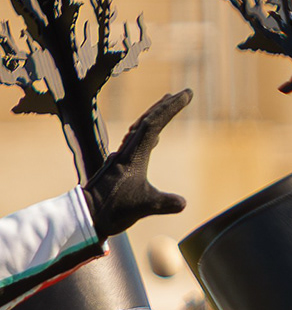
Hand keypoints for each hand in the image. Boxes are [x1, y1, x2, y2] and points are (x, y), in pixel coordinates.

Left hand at [86, 90, 188, 240]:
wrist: (86, 216)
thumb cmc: (112, 210)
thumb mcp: (143, 207)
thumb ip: (165, 203)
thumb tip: (182, 203)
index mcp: (133, 156)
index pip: (154, 124)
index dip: (171, 108)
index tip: (186, 94)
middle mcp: (127, 151)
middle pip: (146, 120)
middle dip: (165, 105)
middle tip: (182, 93)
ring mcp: (123, 158)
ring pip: (140, 129)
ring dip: (155, 115)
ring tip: (167, 105)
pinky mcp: (121, 167)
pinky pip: (138, 142)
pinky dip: (149, 133)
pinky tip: (155, 138)